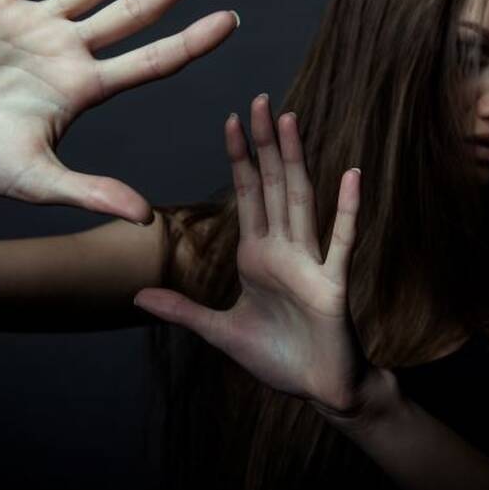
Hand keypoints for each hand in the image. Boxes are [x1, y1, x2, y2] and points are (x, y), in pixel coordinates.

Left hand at [132, 93, 374, 416]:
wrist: (320, 390)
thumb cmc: (278, 358)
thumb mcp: (219, 333)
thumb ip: (183, 312)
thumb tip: (137, 298)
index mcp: (259, 256)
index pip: (248, 195)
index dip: (239, 158)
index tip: (231, 119)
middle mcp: (285, 251)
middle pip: (274, 185)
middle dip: (265, 143)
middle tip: (261, 99)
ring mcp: (310, 263)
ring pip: (301, 200)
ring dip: (297, 160)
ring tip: (292, 120)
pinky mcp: (332, 285)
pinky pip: (341, 242)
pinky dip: (347, 209)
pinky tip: (351, 175)